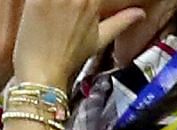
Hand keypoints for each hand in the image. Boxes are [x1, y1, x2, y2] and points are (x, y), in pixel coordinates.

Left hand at [11, 0, 142, 89]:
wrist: (46, 74)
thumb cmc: (70, 59)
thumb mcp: (100, 40)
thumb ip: (121, 22)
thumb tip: (140, 13)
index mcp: (93, 2)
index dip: (86, 1)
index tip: (80, 6)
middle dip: (69, 2)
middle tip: (62, 9)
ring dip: (54, 2)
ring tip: (52, 10)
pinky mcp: (37, 1)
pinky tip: (38, 8)